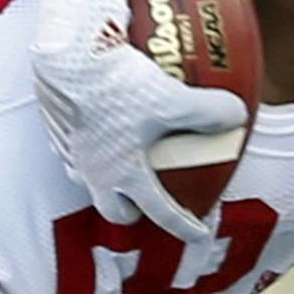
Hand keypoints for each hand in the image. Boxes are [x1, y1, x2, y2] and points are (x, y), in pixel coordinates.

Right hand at [29, 0, 247, 242]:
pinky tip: (97, 123)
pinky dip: (89, 143)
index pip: (159, 212)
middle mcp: (93, 172)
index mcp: (123, 175)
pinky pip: (74, 146)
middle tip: (145, 199)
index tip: (197, 233)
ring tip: (120, 160)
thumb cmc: (116, 87)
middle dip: (130, 211)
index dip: (183, 225)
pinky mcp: (57, 128)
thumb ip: (208, 112)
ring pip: (89, 180)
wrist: (67, 60)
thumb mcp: (172, 98)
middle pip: (112, 210)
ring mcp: (72, 153)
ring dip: (105, 178)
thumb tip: (235, 115)